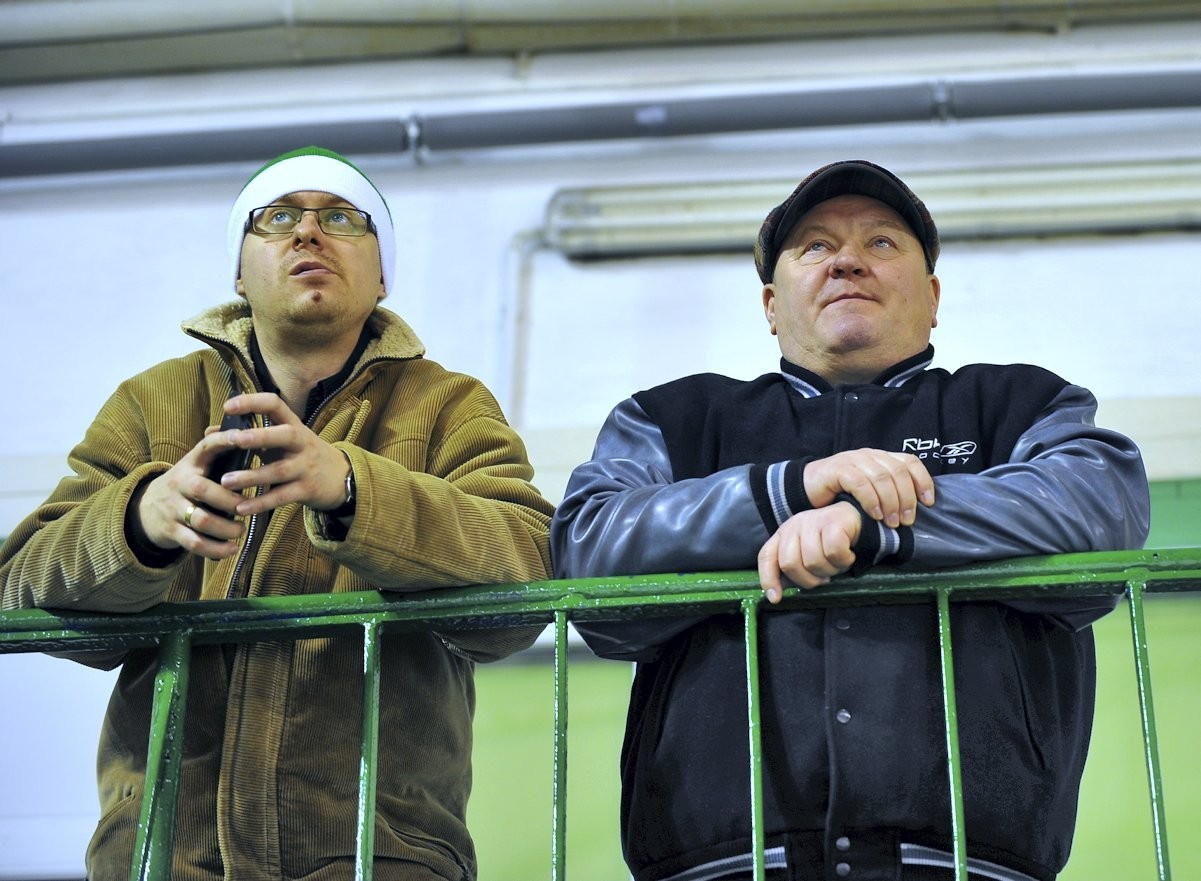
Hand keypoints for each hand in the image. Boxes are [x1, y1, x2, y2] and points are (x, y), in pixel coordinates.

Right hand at [133, 429, 248, 559]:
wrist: (146, 509)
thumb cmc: (186, 483)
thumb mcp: (197, 464)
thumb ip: (219, 451)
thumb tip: (247, 424)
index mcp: (192, 462)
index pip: (207, 446)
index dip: (224, 440)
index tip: (244, 437)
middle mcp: (180, 483)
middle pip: (203, 489)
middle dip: (229, 500)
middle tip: (248, 506)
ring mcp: (173, 508)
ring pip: (200, 520)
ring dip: (226, 528)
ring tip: (241, 530)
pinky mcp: (171, 531)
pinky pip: (194, 543)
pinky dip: (216, 549)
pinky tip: (232, 549)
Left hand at [212, 392, 351, 517]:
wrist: (341, 478)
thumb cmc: (302, 455)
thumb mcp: (283, 442)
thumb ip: (250, 437)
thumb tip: (210, 431)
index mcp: (294, 426)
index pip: (275, 405)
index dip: (253, 403)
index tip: (228, 405)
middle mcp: (303, 444)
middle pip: (286, 435)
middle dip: (261, 437)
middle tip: (235, 439)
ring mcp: (306, 467)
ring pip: (279, 471)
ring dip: (252, 476)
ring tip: (226, 481)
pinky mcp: (307, 490)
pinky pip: (282, 497)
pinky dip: (261, 503)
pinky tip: (241, 507)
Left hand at [757, 502, 860, 602]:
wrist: (855, 520)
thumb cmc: (828, 543)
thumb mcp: (806, 556)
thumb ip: (791, 570)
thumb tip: (776, 593)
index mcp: (783, 534)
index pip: (766, 556)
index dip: (768, 579)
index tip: (776, 598)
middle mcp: (794, 526)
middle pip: (789, 564)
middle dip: (808, 580)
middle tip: (823, 578)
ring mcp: (812, 521)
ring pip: (813, 561)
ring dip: (829, 570)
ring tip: (836, 564)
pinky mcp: (833, 521)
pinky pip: (833, 552)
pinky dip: (843, 560)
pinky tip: (847, 556)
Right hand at [804, 448, 933, 527]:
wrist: (809, 488)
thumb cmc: (842, 493)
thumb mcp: (871, 492)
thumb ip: (889, 493)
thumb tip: (914, 511)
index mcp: (882, 458)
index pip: (910, 462)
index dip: (923, 481)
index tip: (928, 502)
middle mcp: (870, 455)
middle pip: (898, 472)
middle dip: (906, 498)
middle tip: (906, 521)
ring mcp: (853, 460)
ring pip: (881, 478)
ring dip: (890, 502)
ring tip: (891, 522)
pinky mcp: (838, 468)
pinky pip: (860, 483)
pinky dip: (871, 500)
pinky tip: (874, 515)